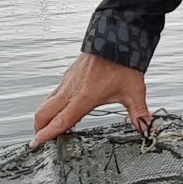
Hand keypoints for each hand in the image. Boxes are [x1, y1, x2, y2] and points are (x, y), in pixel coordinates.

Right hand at [30, 52, 150, 146]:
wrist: (116, 39)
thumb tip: (146, 128)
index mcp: (84, 97)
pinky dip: (50, 106)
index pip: (60, 121)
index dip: (47, 134)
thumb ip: (139, 113)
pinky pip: (53, 94)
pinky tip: (60, 111)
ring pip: (46, 103)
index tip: (37, 144)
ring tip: (47, 130)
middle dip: (39, 129)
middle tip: (40, 141)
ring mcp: (67, 82)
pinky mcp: (68, 76)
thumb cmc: (123, 64)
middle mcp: (71, 90)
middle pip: (44, 113)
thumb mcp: (134, 92)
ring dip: (43, 117)